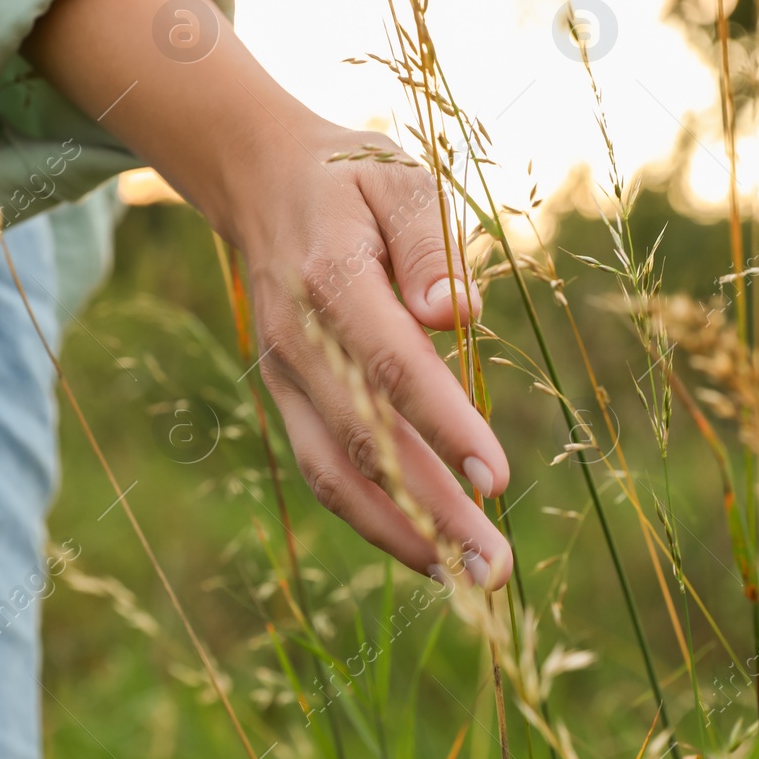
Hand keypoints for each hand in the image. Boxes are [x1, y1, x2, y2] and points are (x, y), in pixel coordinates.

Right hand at [26, 0, 511, 587]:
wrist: (262, 182)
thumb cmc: (351, 181)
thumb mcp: (400, 181)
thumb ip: (430, 244)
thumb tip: (458, 316)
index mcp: (332, 281)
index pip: (391, 366)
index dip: (443, 425)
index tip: (497, 478)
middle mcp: (298, 342)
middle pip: (366, 440)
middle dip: (431, 508)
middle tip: (495, 567)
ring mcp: (284, 377)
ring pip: (335, 472)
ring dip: (400, 533)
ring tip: (466, 578)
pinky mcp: (287, 398)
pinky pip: (324, 469)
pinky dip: (370, 518)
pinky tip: (425, 550)